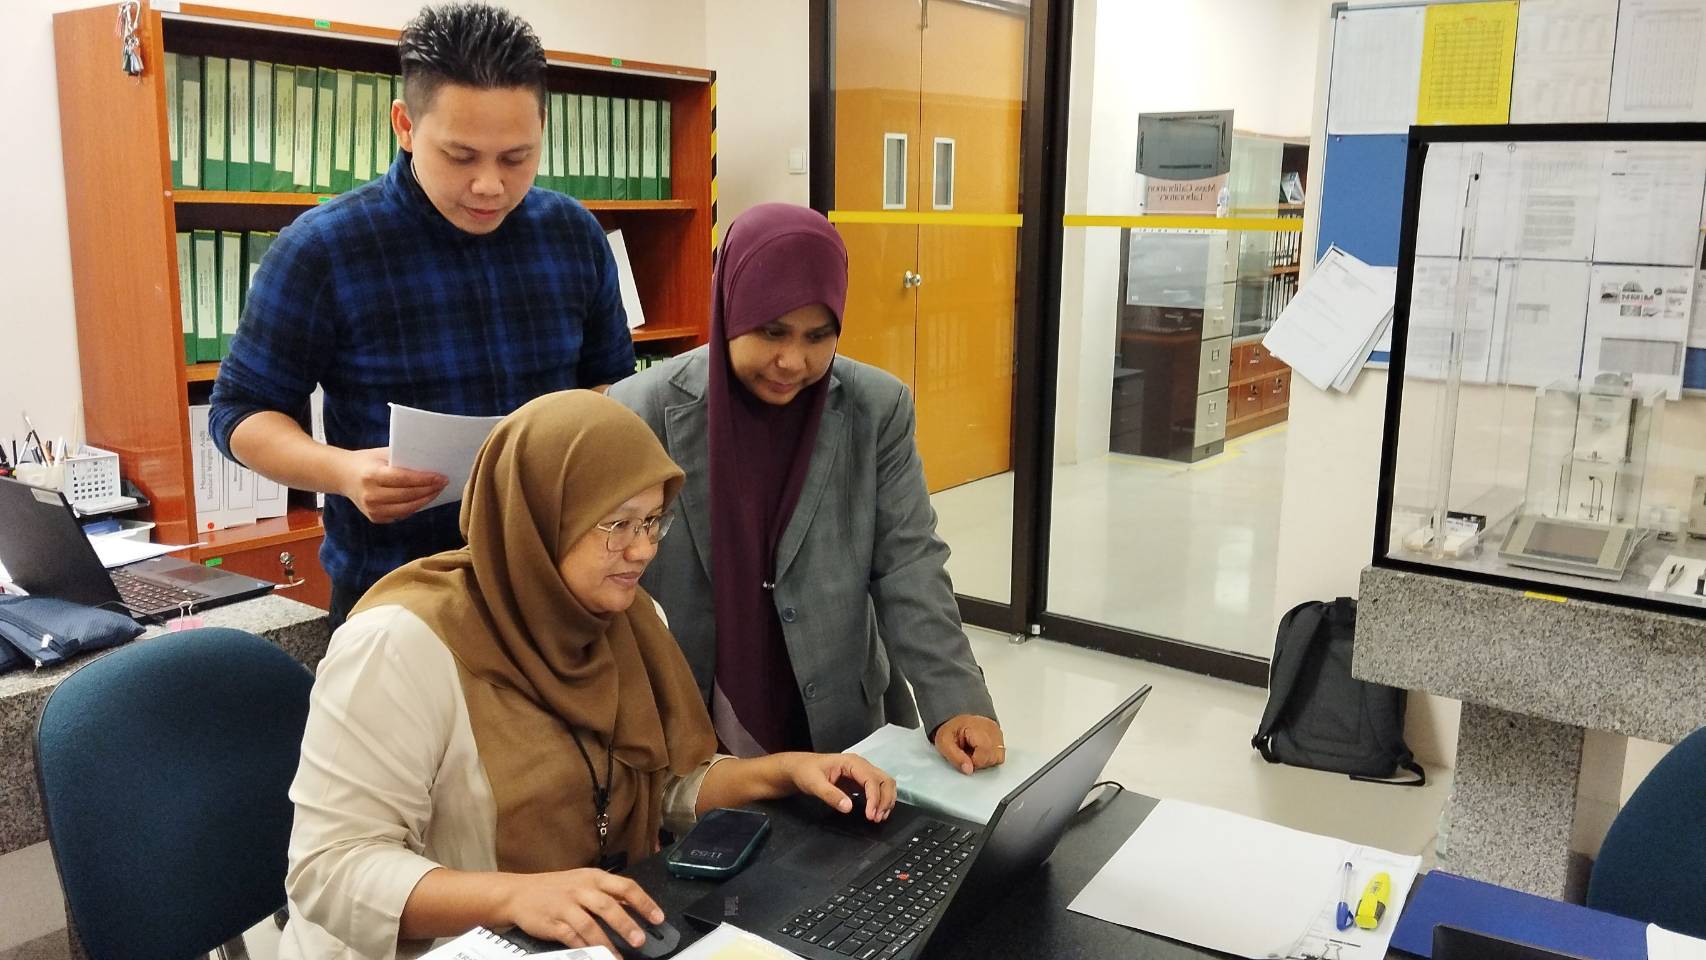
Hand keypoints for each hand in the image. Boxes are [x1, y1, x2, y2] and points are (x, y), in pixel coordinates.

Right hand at [338, 447, 446, 522]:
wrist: (343, 476)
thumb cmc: (367, 462)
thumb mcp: (381, 455)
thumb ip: (402, 459)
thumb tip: (430, 461)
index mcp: (372, 476)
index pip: (404, 479)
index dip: (425, 479)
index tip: (442, 477)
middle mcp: (371, 495)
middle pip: (408, 495)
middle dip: (429, 490)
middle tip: (443, 483)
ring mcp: (372, 509)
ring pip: (407, 508)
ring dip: (425, 500)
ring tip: (436, 491)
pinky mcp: (375, 518)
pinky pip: (400, 514)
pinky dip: (413, 507)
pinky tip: (423, 499)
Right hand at [503, 868, 662, 952]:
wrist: (518, 893)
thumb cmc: (556, 888)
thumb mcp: (583, 881)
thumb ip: (607, 893)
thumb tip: (635, 905)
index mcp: (593, 877)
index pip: (625, 887)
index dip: (644, 902)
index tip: (658, 917)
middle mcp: (581, 889)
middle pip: (608, 906)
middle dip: (627, 924)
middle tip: (640, 939)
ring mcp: (566, 906)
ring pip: (590, 925)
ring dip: (606, 942)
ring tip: (618, 956)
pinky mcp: (553, 923)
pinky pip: (571, 937)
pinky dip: (584, 948)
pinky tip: (594, 955)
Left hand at [781, 752, 896, 820]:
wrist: (800, 768)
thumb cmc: (806, 772)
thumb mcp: (814, 784)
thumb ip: (831, 795)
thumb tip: (848, 807)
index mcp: (851, 762)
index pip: (871, 780)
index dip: (874, 798)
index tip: (870, 815)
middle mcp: (861, 765)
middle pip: (884, 780)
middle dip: (884, 800)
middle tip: (876, 818)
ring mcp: (862, 772)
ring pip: (885, 783)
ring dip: (886, 800)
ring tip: (879, 817)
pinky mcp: (861, 780)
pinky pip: (878, 788)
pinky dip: (882, 800)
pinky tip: (877, 812)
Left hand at [933, 715, 1004, 773]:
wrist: (955, 720)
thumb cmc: (951, 730)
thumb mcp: (944, 743)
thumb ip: (956, 758)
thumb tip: (969, 770)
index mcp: (977, 728)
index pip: (984, 755)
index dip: (973, 762)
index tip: (964, 756)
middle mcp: (992, 729)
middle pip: (993, 758)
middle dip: (979, 762)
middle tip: (968, 753)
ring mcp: (997, 733)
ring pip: (998, 757)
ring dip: (985, 760)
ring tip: (974, 752)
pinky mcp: (1000, 737)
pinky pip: (1000, 754)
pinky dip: (990, 756)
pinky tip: (981, 751)